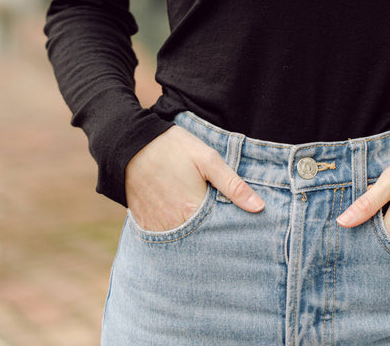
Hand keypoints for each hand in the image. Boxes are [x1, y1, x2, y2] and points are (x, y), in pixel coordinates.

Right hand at [124, 125, 263, 231]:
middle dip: (213, 239)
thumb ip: (234, 185)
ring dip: (193, 239)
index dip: (231, 231)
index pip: (220, 234)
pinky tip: (182, 225)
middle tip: (222, 229)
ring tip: (203, 227)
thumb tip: (259, 207)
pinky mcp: (144, 226)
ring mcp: (157, 228)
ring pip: (182, 244)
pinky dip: (174, 236)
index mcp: (193, 211)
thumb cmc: (173, 148)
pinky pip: (163, 240)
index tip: (242, 231)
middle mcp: (174, 226)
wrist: (131, 144)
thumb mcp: (208, 159)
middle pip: (201, 242)